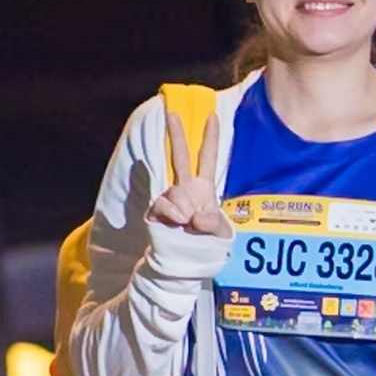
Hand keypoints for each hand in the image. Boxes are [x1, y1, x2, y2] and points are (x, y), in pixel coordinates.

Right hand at [150, 106, 228, 238]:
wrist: (183, 262)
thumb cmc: (206, 246)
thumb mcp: (219, 235)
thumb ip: (212, 224)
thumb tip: (195, 216)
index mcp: (204, 188)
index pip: (207, 158)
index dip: (210, 138)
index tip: (212, 116)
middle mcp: (186, 188)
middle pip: (180, 156)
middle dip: (176, 134)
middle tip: (172, 112)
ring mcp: (171, 197)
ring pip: (175, 192)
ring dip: (184, 210)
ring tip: (188, 224)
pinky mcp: (156, 210)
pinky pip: (164, 205)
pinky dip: (172, 215)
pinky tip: (177, 224)